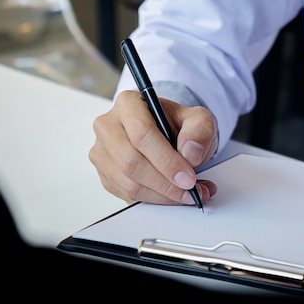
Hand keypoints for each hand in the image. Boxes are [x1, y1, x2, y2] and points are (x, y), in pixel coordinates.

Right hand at [89, 90, 218, 204]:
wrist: (172, 136)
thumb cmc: (181, 126)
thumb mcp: (200, 120)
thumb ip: (200, 131)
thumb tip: (190, 152)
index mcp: (129, 103)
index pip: (142, 134)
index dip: (166, 161)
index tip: (189, 178)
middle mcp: (108, 125)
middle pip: (131, 162)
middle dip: (165, 183)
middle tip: (191, 190)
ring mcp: (103, 152)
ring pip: (129, 183)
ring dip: (162, 195)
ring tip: (189, 194)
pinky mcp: (105, 174)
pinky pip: (127, 195)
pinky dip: (155, 200)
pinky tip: (174, 195)